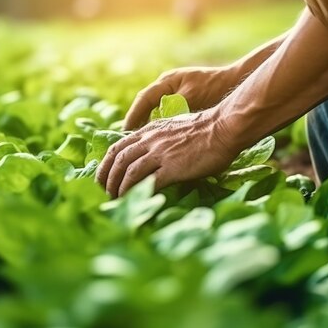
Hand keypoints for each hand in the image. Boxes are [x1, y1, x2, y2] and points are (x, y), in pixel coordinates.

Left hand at [96, 108, 238, 197]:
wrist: (224, 127)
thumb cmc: (207, 130)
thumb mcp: (175, 128)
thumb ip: (161, 139)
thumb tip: (154, 154)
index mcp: (151, 130)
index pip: (119, 146)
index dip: (107, 163)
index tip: (103, 176)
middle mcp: (151, 140)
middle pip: (119, 159)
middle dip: (106, 177)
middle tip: (103, 192)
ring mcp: (161, 153)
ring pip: (128, 170)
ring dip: (118, 187)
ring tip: (114, 200)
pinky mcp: (172, 167)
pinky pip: (147, 181)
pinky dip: (136, 191)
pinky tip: (133, 200)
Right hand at [124, 65, 242, 129]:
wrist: (234, 83)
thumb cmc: (215, 87)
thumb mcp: (192, 97)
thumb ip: (174, 107)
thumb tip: (159, 123)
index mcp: (167, 81)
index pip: (143, 99)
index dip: (134, 116)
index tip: (126, 131)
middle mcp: (167, 86)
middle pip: (145, 105)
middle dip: (137, 122)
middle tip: (129, 140)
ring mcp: (174, 93)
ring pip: (155, 111)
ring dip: (148, 125)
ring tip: (141, 143)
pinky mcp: (183, 102)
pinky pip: (166, 115)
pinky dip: (161, 126)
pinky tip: (160, 140)